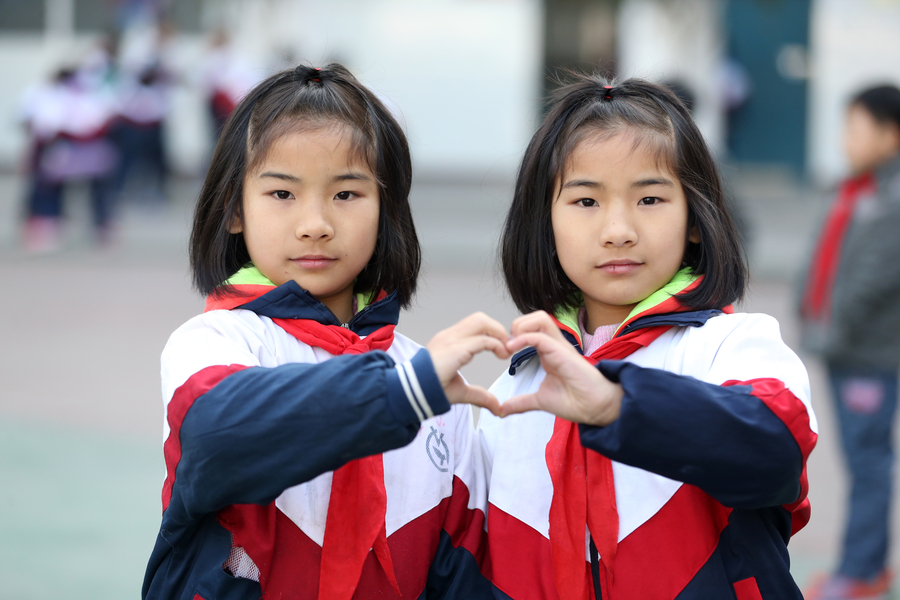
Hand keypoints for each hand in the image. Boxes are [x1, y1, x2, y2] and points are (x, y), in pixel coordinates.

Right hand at [426, 312, 510, 415]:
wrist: (412, 394)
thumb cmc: (431, 391)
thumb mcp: (461, 391)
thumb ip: (480, 396)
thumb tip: (497, 408)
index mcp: (449, 341)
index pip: (475, 325)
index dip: (492, 333)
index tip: (503, 349)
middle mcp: (449, 336)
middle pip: (480, 318)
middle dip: (498, 329)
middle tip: (507, 347)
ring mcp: (451, 340)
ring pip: (481, 321)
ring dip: (498, 333)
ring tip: (505, 351)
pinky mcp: (456, 349)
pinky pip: (482, 339)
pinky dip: (496, 344)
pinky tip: (502, 355)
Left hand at [501, 311, 622, 424]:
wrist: (595, 408)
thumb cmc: (575, 401)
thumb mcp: (540, 400)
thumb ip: (521, 402)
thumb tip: (503, 410)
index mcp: (549, 352)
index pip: (532, 328)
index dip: (514, 335)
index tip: (503, 353)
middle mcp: (554, 345)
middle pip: (536, 317)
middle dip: (517, 325)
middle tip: (507, 345)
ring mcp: (559, 346)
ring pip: (540, 318)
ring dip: (521, 327)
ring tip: (511, 345)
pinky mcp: (562, 352)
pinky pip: (540, 336)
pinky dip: (523, 338)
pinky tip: (512, 350)